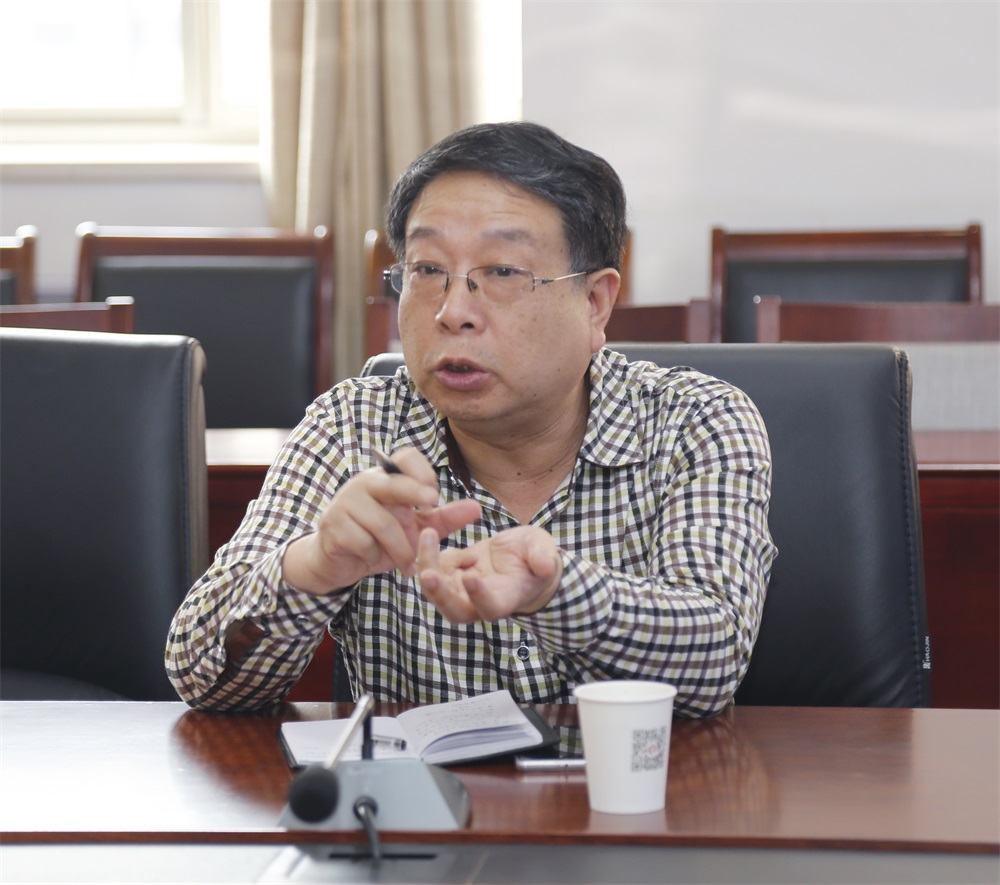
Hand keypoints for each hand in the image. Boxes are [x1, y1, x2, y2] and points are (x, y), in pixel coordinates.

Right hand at [283, 447, 480, 593]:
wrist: (338, 562)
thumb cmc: (379, 539)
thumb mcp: (414, 530)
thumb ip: (443, 518)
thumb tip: (477, 508)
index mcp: (387, 479)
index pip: (406, 458)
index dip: (422, 471)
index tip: (434, 495)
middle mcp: (365, 484)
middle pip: (392, 482)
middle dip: (413, 491)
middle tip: (432, 502)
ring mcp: (346, 504)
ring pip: (382, 524)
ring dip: (400, 549)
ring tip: (407, 565)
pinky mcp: (333, 527)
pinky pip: (363, 542)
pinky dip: (375, 557)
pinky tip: (374, 560)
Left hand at [416, 525, 562, 622]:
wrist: (518, 556)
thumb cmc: (534, 555)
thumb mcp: (542, 549)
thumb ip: (543, 557)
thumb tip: (547, 567)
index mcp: (505, 598)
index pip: (491, 606)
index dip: (480, 596)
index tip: (471, 577)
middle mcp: (479, 602)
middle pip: (455, 610)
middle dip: (440, 594)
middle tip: (428, 574)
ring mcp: (461, 591)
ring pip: (436, 591)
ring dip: (428, 566)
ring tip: (428, 534)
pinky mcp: (449, 576)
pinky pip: (432, 567)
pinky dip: (430, 550)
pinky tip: (436, 532)